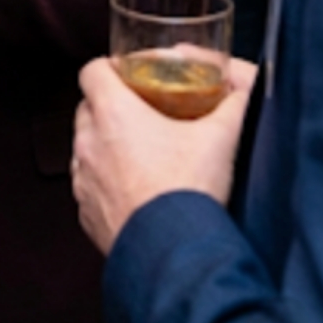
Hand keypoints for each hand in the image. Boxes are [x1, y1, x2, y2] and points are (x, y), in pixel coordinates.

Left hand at [72, 55, 256, 255]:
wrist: (176, 254)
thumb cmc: (190, 191)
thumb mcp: (220, 137)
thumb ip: (232, 106)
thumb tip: (240, 94)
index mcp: (112, 113)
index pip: (91, 70)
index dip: (109, 69)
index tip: (129, 76)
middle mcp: (88, 142)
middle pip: (88, 108)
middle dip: (110, 108)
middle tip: (142, 115)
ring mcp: (83, 180)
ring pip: (86, 149)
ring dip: (106, 147)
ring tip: (141, 156)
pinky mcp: (86, 213)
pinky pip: (90, 188)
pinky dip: (106, 184)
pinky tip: (135, 192)